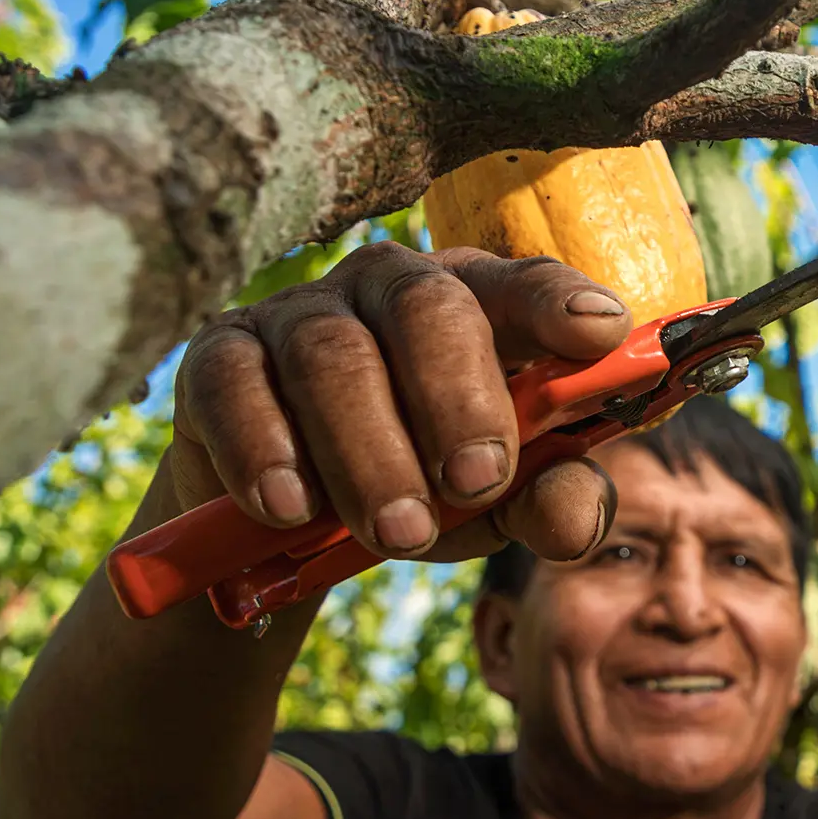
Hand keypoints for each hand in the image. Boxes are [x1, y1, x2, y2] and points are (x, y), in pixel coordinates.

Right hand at [166, 241, 629, 563]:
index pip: (522, 284)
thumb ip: (547, 504)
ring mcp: (298, 314)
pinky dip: (265, 452)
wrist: (290, 520)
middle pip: (427, 309)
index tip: (598, 332)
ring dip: (370, 453)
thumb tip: (575, 519)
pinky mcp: (219, 358)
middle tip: (474, 485)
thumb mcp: (496, 504)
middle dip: (457, 402)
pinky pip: (233, 387)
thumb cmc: (420, 481)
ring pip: (333, 358)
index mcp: (476, 306)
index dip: (557, 301)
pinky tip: (290, 511)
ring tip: (398, 535)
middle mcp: (388, 288)